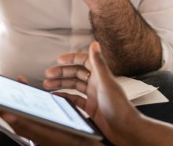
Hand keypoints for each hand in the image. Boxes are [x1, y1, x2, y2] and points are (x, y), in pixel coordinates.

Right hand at [0, 43, 141, 145]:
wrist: (125, 129)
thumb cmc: (119, 106)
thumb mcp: (106, 82)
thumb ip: (99, 63)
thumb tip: (95, 43)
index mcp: (100, 75)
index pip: (84, 61)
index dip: (72, 58)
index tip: (59, 59)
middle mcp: (96, 83)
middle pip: (76, 74)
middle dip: (62, 73)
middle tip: (48, 74)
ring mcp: (93, 95)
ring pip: (74, 86)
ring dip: (61, 84)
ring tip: (47, 84)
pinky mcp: (91, 108)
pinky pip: (75, 100)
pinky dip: (65, 97)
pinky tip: (57, 96)